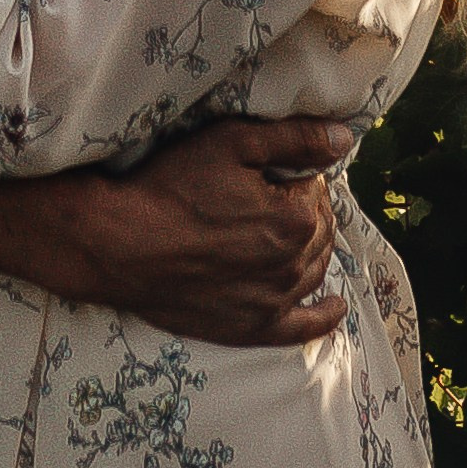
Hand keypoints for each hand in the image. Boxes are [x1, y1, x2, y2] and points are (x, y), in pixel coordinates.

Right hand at [60, 117, 354, 347]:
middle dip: (308, 209)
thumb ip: (295, 140)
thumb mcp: (232, 143)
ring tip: (299, 231)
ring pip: (315, 270)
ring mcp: (274, 301)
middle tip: (278, 194)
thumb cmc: (171, 187)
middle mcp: (292, 265)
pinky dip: (324, 317)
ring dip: (313, 248)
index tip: (271, 169)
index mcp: (295, 219)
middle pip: (320, 231)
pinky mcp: (252, 328)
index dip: (295, 174)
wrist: (120, 244)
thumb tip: (346, 139)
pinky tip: (336, 307)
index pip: (316, 190)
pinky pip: (302, 327)